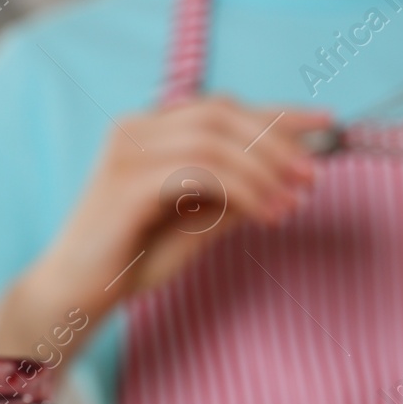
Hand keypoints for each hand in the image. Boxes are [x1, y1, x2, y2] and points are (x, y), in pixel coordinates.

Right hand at [0, 98, 331, 356]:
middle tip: (313, 175)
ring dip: (264, 170)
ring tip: (294, 203)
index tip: (326, 123)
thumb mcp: (196, 222)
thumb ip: (232, 196)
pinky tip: (268, 216)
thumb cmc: (132, 260)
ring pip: (214, 141)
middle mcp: (137, 129)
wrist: (75, 295)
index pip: (223, 108)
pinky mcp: (127, 182)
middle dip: (276, 141)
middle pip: (222, 114)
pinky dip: (242, 191)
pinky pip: (199, 172)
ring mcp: (128, 151)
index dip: (278, 112)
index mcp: (151, 131)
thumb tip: (284, 178)